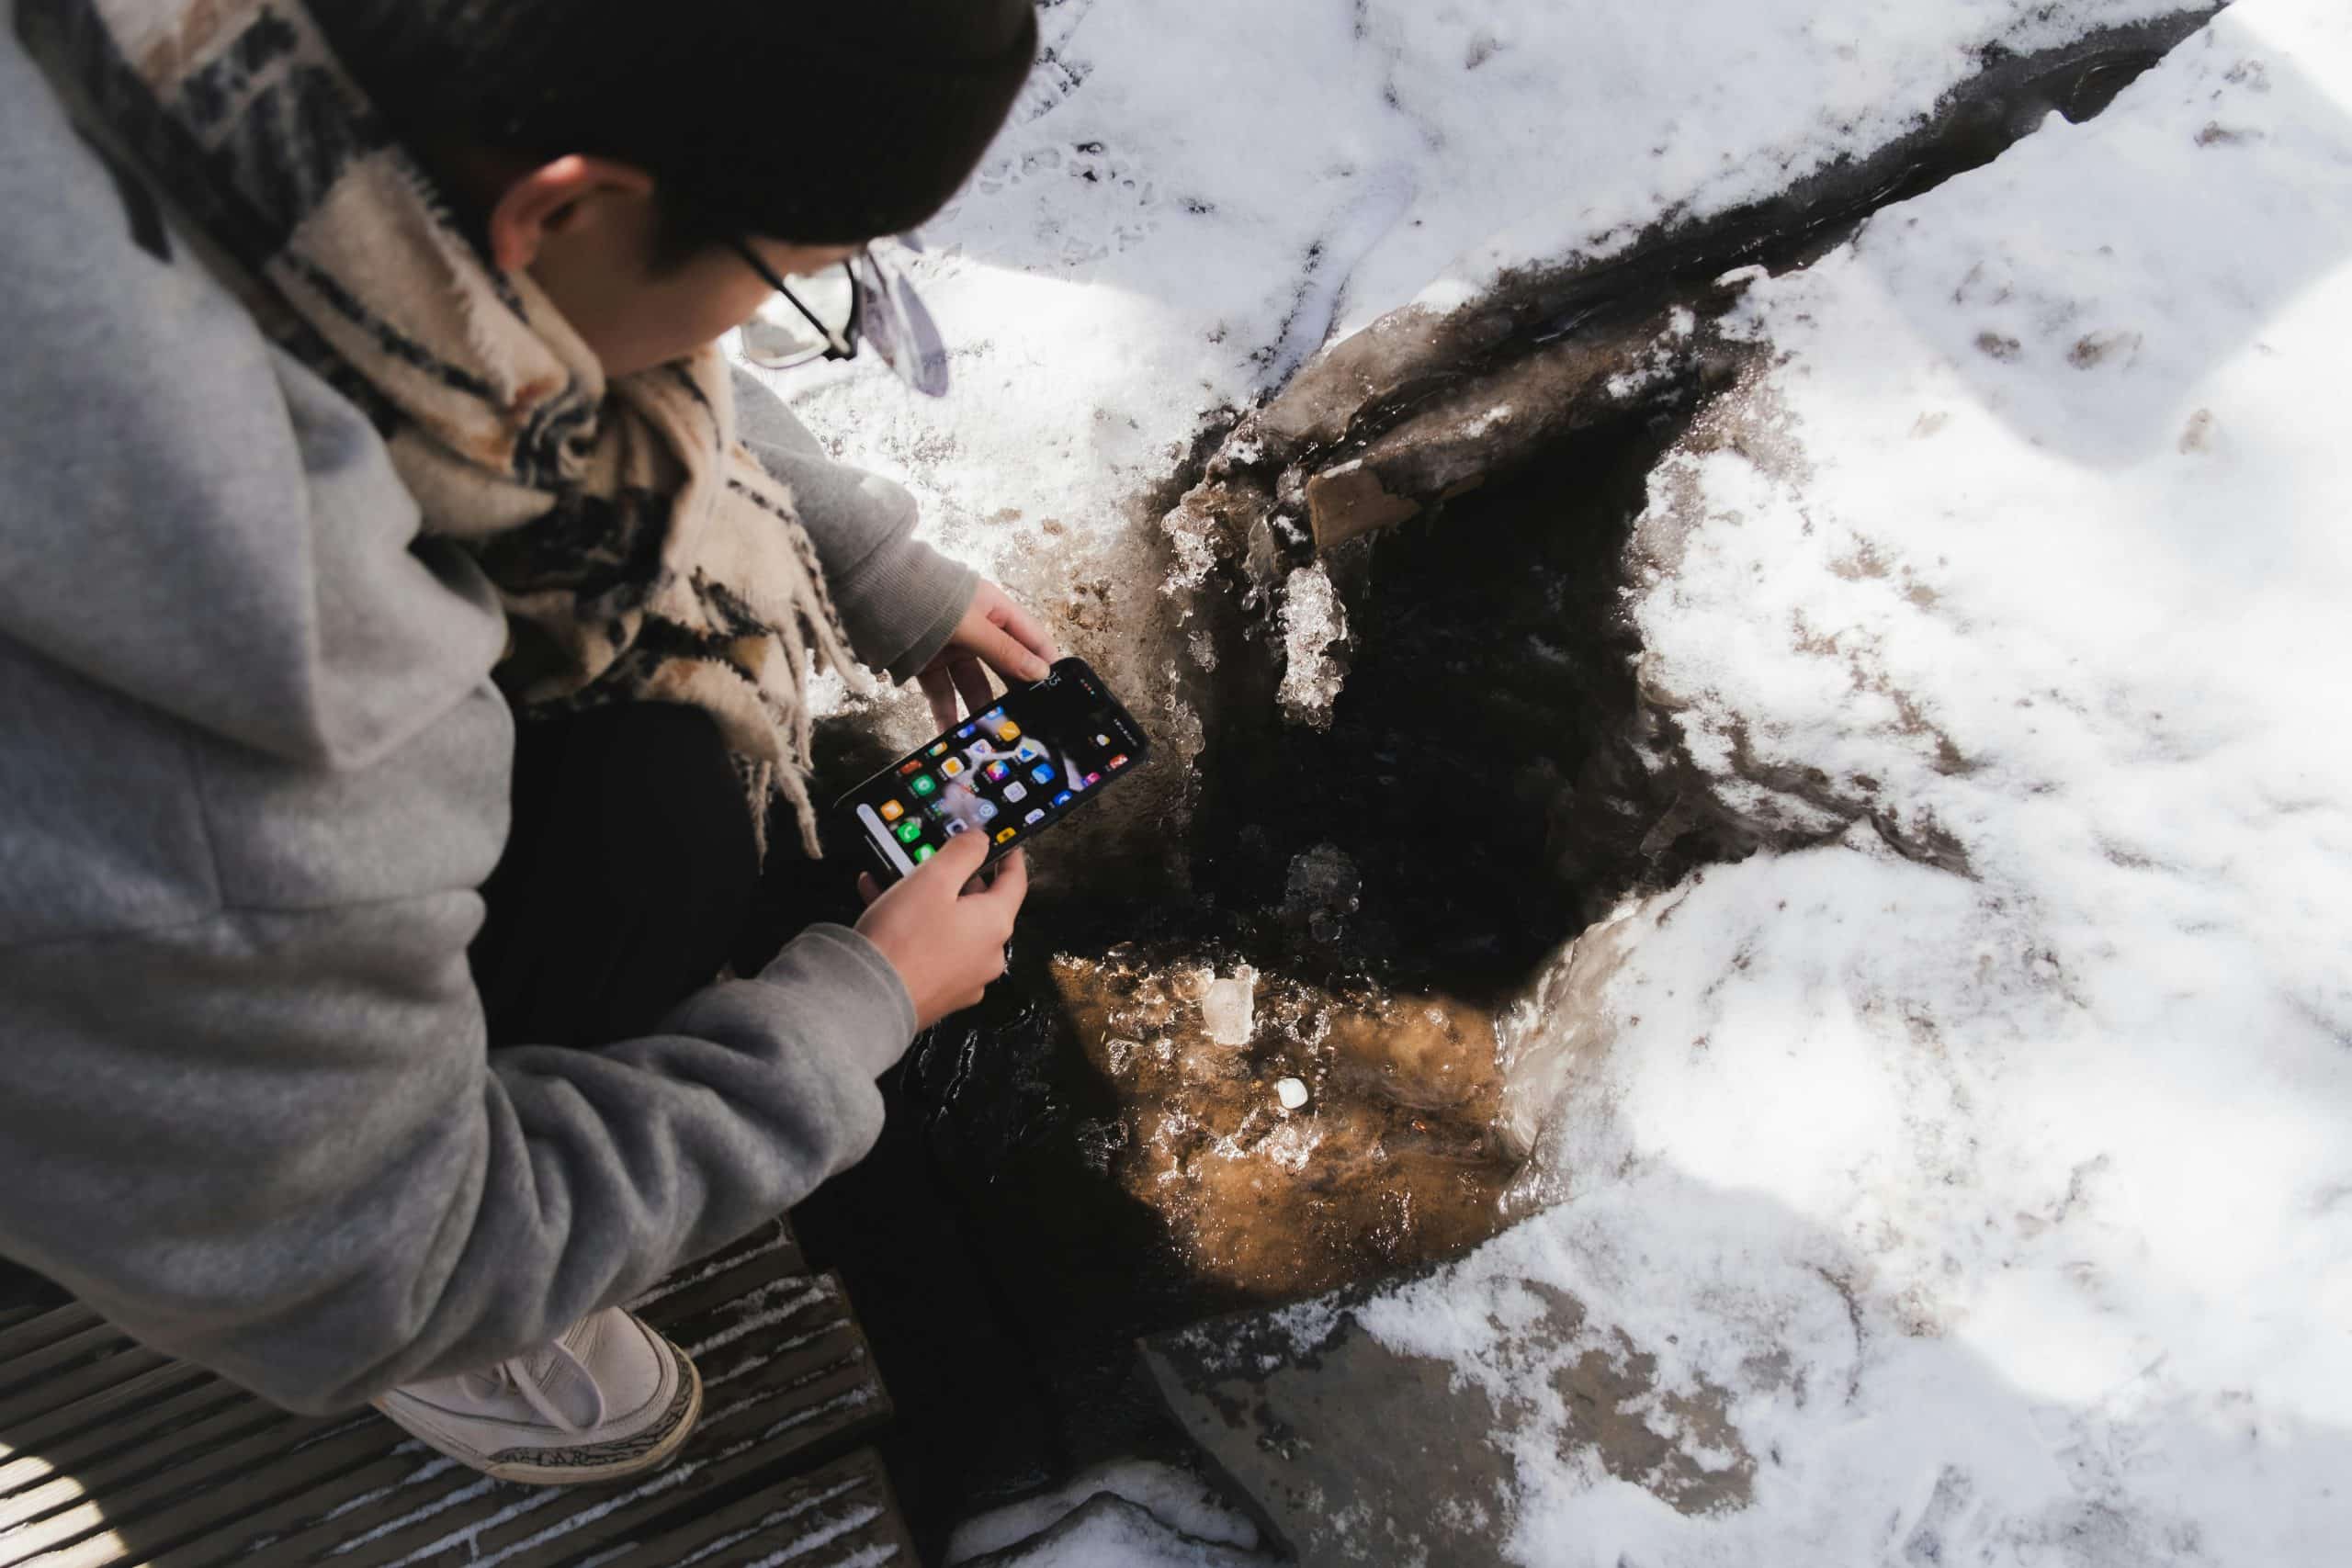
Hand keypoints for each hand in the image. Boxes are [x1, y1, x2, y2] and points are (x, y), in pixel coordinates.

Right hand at [854, 831, 1027, 1028]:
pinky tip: (880, 906)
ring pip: (951, 926)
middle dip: (956, 880)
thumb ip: (963, 853)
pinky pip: (932, 949)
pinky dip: (913, 927)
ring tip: (894, 880)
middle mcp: (988, 954)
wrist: (869, 998)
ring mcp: (965, 978)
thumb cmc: (904, 939)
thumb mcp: (934, 878)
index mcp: (995, 924)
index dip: (1009, 857)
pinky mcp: (939, 992)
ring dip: (926, 901)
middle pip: (980, 906)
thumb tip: (982, 840)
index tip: (1003, 844)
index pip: (1015, 882)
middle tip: (935, 861)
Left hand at [915, 579, 1060, 730]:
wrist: (867, 589)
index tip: (1060, 693)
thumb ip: (1004, 651)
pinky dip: (946, 712)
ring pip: (972, 683)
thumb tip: (1041, 673)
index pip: (1031, 639)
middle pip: (1004, 665)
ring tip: (991, 737)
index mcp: (994, 608)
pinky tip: (953, 734)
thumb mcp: (970, 625)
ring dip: (979, 709)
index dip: (1046, 663)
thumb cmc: (924, 596)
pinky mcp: (926, 661)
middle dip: (1014, 693)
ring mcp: (951, 646)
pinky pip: (942, 691)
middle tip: (1029, 722)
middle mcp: (976, 627)